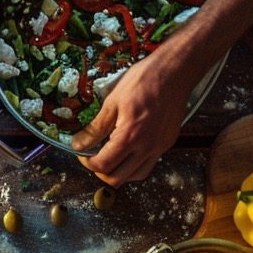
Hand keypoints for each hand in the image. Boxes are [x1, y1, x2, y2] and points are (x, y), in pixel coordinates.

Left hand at [70, 51, 194, 185]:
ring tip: (110, 156)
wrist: (174, 73)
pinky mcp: (167, 144)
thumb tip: (79, 144)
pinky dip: (134, 166)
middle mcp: (146, 147)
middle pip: (117, 179)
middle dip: (100, 172)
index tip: (82, 152)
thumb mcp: (112, 101)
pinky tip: (127, 151)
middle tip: (93, 157)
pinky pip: (148, 165)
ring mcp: (159, 147)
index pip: (103, 165)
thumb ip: (96, 127)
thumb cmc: (144, 81)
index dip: (87, 163)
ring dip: (118, 172)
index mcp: (130, 136)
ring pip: (135, 176)